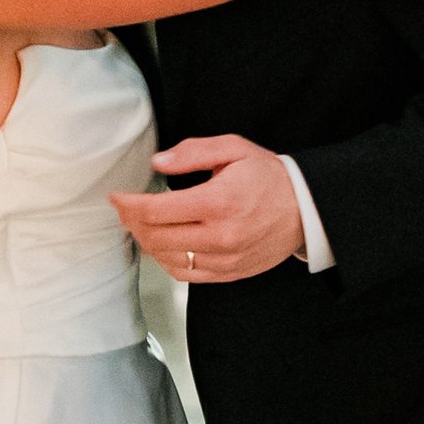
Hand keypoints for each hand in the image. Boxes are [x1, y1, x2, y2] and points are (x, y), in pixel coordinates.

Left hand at [112, 137, 305, 284]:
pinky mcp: (229, 272)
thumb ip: (192, 152)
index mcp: (218, 202)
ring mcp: (225, 259)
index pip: (156, 210)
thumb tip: (158, 162)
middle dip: (132, 222)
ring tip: (141, 225)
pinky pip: (186, 274)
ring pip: (166, 258)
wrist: (306, 210)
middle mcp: (220, 236)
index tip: (116, 197)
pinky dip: (166, 260)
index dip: (128, 204)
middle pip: (155, 237)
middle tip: (125, 209)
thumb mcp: (234, 149)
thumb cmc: (269, 177)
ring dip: (146, 242)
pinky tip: (163, 245)